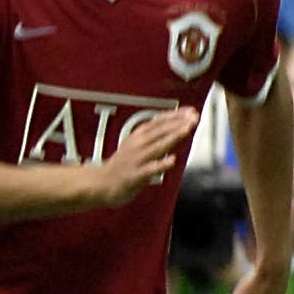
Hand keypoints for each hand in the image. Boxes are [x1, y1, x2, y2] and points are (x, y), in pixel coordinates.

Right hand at [76, 107, 200, 208]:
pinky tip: (172, 160)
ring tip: (186, 130)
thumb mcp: (136, 144)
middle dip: (178, 123)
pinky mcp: (134, 176)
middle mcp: (137, 145)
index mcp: (137, 136)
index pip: (158, 121)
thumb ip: (156, 136)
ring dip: (172, 137)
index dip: (175, 115)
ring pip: (157, 146)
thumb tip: (177, 127)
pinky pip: (149, 169)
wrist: (100, 183)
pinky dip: (160, 164)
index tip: (190, 111)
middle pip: (159, 131)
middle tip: (193, 117)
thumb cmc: (122, 164)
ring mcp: (136, 160)